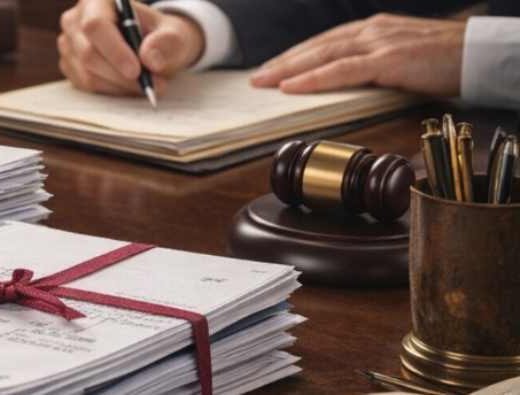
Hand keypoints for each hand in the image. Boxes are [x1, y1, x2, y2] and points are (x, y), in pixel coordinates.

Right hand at [59, 0, 204, 95]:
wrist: (152, 46)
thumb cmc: (161, 36)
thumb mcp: (175, 35)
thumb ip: (167, 43)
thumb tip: (149, 58)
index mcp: (98, 0)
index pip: (96, 25)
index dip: (114, 50)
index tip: (136, 71)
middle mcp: (76, 19)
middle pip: (88, 54)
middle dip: (121, 75)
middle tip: (152, 85)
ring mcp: (68, 43)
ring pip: (87, 74)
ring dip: (120, 86)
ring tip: (147, 84)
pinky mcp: (69, 64)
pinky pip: (86, 86)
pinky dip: (112, 90)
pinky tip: (130, 85)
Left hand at [251, 13, 464, 96]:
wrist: (479, 54)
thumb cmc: (446, 59)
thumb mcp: (402, 58)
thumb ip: (375, 66)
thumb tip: (349, 84)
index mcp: (373, 29)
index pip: (325, 43)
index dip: (296, 56)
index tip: (273, 69)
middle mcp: (371, 31)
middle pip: (316, 47)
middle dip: (283, 62)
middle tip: (256, 78)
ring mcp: (379, 43)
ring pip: (322, 55)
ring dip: (289, 70)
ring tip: (264, 83)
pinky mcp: (388, 59)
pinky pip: (341, 70)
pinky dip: (313, 78)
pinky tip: (292, 86)